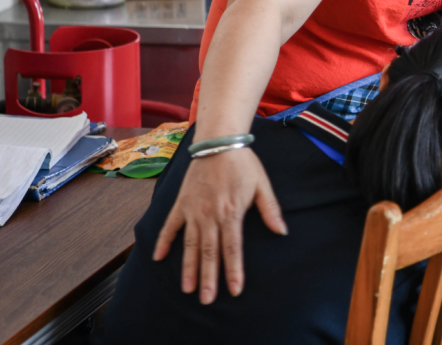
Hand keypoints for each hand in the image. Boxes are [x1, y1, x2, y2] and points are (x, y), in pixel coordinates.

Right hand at [153, 147, 286, 303]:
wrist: (218, 142)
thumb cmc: (243, 163)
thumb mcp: (262, 185)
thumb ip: (270, 210)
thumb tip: (282, 231)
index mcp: (231, 213)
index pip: (232, 248)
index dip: (234, 270)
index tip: (234, 290)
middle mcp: (210, 215)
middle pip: (209, 252)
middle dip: (209, 278)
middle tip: (207, 299)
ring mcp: (193, 211)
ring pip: (190, 245)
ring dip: (189, 267)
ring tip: (188, 288)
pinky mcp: (181, 204)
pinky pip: (170, 226)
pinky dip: (164, 242)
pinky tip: (159, 258)